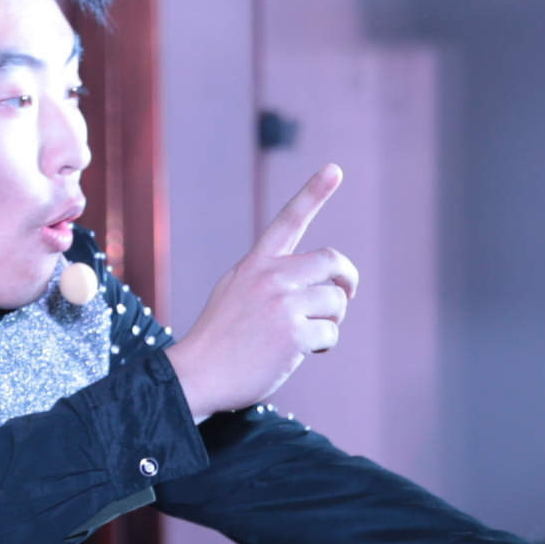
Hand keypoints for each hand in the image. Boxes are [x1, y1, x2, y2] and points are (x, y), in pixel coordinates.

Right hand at [171, 165, 360, 417]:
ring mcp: (282, 305)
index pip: (289, 219)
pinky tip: (302, 353)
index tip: (335, 169)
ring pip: (336, 302)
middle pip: (332, 261)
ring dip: (331, 321)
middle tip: (345, 295)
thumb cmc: (219, 338)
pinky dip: (323, 346)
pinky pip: (331, 334)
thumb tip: (311, 279)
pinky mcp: (292, 335)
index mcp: (256, 263)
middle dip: (347, 279)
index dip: (314, 192)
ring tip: (307, 335)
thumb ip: (268, 276)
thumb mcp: (235, 289)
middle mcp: (271, 277)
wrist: (198, 375)